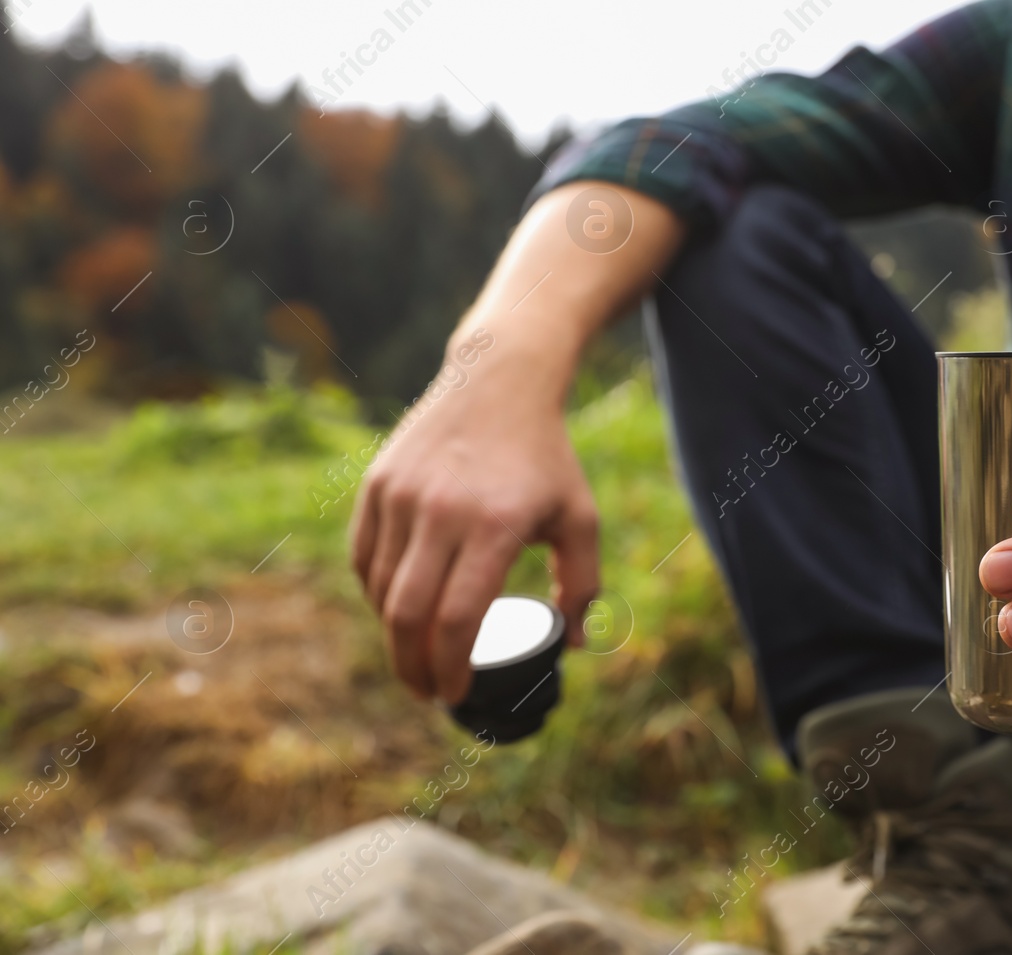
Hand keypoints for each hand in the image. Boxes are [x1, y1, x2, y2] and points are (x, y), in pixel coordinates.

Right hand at [350, 337, 598, 703]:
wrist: (499, 381)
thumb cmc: (546, 458)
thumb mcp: (579, 518)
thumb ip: (583, 584)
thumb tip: (575, 643)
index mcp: (494, 525)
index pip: (458, 618)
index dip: (450, 668)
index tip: (455, 694)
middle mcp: (440, 510)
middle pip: (407, 614)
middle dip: (412, 667)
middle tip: (427, 692)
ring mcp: (401, 495)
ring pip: (380, 589)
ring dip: (393, 634)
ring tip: (416, 655)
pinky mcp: (377, 484)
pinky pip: (365, 557)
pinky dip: (376, 594)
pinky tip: (397, 610)